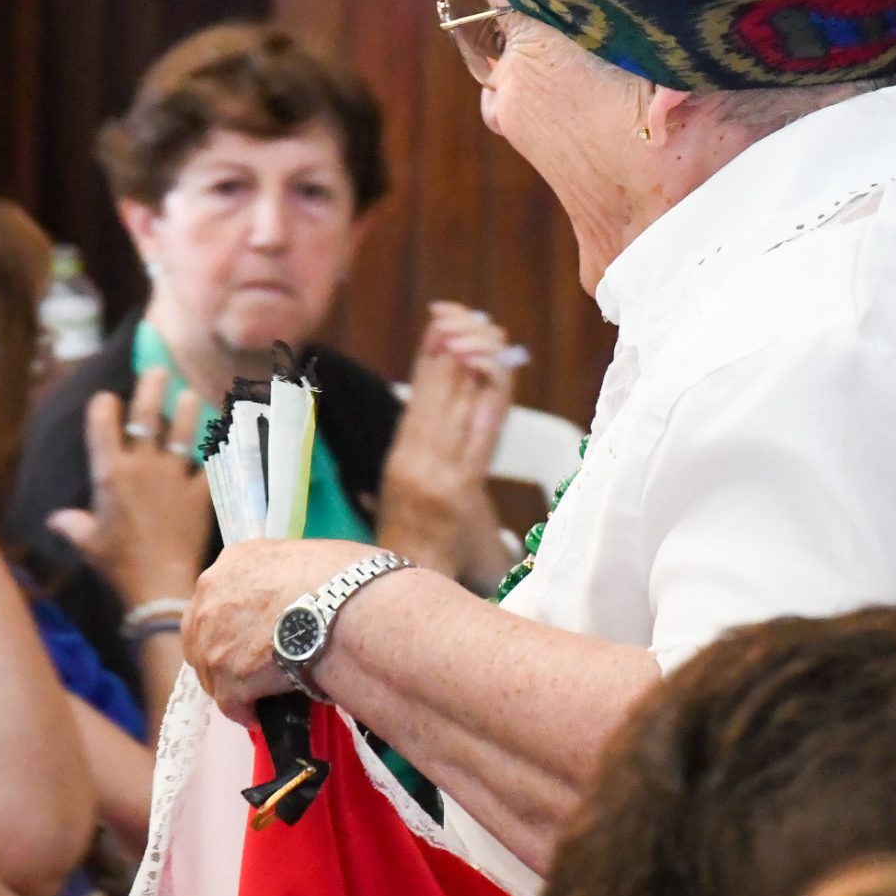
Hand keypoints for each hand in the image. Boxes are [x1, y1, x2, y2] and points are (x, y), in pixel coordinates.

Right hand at [50, 369, 212, 604]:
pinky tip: (221, 441)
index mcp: (110, 474)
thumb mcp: (88, 543)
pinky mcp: (199, 493)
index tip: (107, 397)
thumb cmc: (118, 563)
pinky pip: (209, 467)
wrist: (159, 584)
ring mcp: (174, 477)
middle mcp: (142, 467)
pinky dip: (216, 455)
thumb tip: (56, 519)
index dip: (104, 407)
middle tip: (158, 370)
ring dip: (186, 412)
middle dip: (151, 389)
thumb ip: (73, 525)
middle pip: (146, 418)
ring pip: (182, 434)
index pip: (103, 427)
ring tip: (191, 394)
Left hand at [186, 537, 375, 719]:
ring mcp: (213, 639)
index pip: (220, 595)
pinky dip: (245, 711)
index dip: (234, 619)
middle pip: (204, 634)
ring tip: (258, 695)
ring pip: (211, 671)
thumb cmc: (340, 578)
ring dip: (232, 684)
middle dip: (223, 653)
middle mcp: (211, 596)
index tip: (250, 633)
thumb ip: (285, 571)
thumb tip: (305, 591)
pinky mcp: (226, 677)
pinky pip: (230, 703)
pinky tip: (259, 715)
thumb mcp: (305, 555)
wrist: (340, 608)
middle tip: (249, 666)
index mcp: (233, 562)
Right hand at [378, 304, 515, 574]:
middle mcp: (413, 458)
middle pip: (437, 389)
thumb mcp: (403, 494)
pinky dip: (487, 405)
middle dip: (454, 344)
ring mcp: (435, 473)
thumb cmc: (410, 545)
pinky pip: (478, 439)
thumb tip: (438, 411)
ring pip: (458, 404)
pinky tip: (495, 377)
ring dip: (474, 362)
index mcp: (400, 456)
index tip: (442, 317)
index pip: (418, 390)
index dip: (430, 350)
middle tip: (469, 311)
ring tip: (488, 330)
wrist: (410, 584)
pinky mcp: (458, 491)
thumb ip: (418, 453)